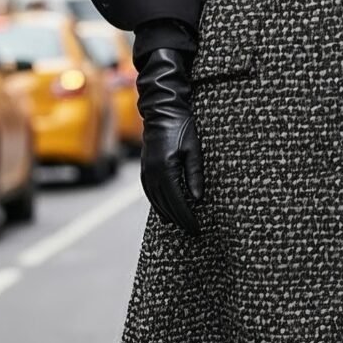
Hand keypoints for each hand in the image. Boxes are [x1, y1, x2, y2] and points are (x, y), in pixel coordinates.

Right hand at [135, 47, 203, 233]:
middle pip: (166, 205)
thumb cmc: (182, 127)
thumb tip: (197, 198)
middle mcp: (152, 173)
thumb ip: (195, 174)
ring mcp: (146, 171)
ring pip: (156, 201)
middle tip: (192, 232)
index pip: (178, 202)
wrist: (162, 110)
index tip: (197, 228)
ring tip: (180, 225)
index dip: (187, 217)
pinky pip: (150, 193)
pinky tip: (165, 210)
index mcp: (166, 169)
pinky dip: (158, 204)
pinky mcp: (145, 168)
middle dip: (179, 220)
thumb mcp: (194, 150)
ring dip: (168, 215)